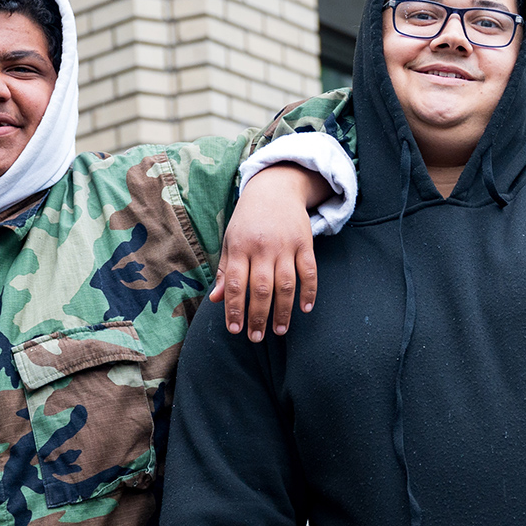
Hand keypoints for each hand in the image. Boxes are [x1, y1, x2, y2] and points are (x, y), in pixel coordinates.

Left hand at [210, 165, 327, 341]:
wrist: (275, 189)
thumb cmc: (248, 220)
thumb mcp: (230, 240)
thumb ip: (225, 270)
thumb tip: (215, 300)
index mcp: (239, 247)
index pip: (235, 283)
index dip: (234, 308)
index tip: (235, 329)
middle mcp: (262, 247)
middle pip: (261, 288)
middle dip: (257, 316)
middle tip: (256, 337)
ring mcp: (286, 245)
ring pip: (285, 284)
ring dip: (282, 310)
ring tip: (279, 330)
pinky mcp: (305, 243)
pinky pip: (309, 271)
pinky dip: (309, 292)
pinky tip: (305, 309)